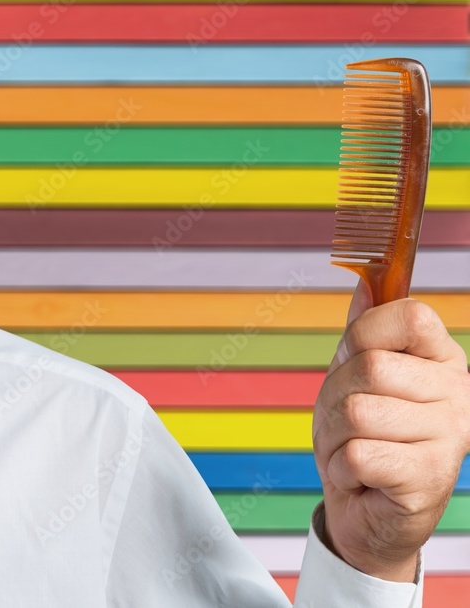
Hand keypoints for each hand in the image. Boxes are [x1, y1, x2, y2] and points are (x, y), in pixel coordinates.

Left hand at [312, 279, 469, 580]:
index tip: (356, 359)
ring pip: (357, 412)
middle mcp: (457, 394)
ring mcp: (449, 438)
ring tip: (355, 449)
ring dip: (335, 436)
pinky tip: (362, 476)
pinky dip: (342, 468)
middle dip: (336, 396)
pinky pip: (357, 455)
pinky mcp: (429, 479)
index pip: (409, 315)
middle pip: (370, 367)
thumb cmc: (364, 437)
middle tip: (348, 421)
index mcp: (442, 360)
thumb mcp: (355, 375)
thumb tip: (367, 282)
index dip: (364, 334)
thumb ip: (364, 331)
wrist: (368, 510)